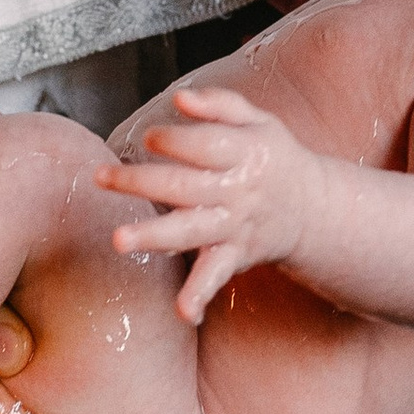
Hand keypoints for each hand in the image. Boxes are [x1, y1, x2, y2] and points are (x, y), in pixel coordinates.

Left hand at [99, 86, 309, 324]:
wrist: (312, 209)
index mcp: (244, 153)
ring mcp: (234, 226)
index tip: (149, 138)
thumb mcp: (259, 122)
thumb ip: (220, 105)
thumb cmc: (272, 157)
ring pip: (191, 231)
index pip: (206, 145)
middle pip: (186, 186)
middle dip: (141, 182)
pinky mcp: (234, 256)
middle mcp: (236, 191)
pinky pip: (215, 276)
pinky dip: (199, 295)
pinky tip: (183, 313)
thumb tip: (180, 99)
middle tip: (101, 177)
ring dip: (154, 236)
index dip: (174, 140)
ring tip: (118, 240)